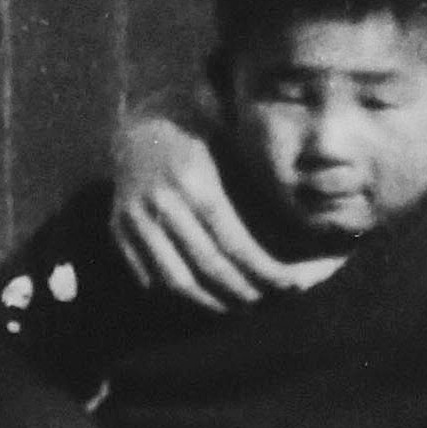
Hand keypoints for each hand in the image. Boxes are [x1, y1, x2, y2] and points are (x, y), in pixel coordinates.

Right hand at [107, 105, 295, 311]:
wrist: (141, 120)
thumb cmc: (203, 129)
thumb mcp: (234, 140)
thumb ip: (260, 178)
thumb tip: (308, 219)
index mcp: (194, 181)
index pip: (234, 244)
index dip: (264, 271)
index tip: (291, 285)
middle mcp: (160, 204)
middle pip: (207, 268)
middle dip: (244, 292)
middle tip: (270, 301)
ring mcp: (133, 220)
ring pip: (175, 281)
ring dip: (211, 302)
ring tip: (240, 307)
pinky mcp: (119, 231)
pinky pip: (149, 276)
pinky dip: (179, 294)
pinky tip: (206, 297)